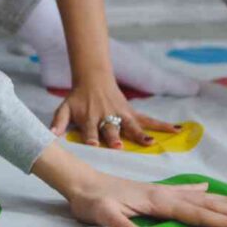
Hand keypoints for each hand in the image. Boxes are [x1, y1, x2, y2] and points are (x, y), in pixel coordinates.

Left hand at [50, 76, 180, 148]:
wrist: (92, 79)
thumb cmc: (77, 99)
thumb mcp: (64, 108)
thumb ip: (57, 123)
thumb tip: (49, 136)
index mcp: (89, 118)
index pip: (89, 131)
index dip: (91, 138)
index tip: (94, 146)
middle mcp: (106, 117)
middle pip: (111, 129)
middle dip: (115, 137)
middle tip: (120, 147)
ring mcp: (121, 114)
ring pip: (132, 125)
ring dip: (141, 134)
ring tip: (151, 143)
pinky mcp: (132, 113)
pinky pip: (149, 120)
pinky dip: (163, 125)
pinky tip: (178, 130)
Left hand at [67, 171, 226, 226]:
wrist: (78, 181)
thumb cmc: (90, 201)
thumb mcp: (103, 217)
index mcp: (159, 201)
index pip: (199, 214)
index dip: (225, 222)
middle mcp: (164, 194)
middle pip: (208, 204)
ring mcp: (159, 192)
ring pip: (201, 197)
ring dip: (225, 201)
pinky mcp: (152, 192)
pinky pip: (183, 192)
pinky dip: (199, 191)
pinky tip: (206, 188)